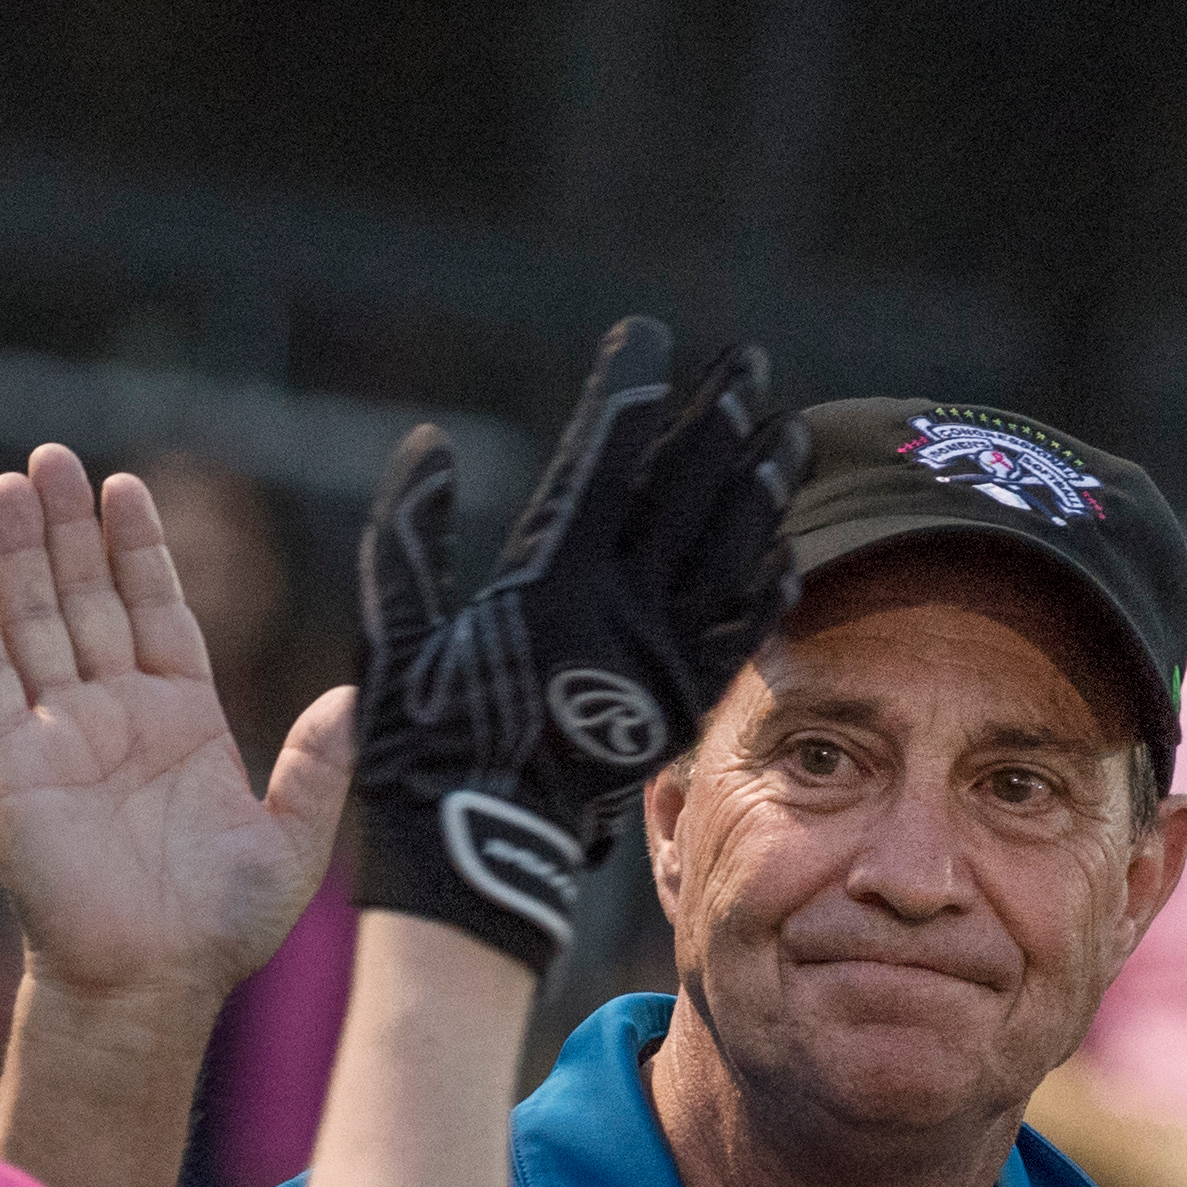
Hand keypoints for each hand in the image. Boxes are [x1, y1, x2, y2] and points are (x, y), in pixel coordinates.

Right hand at [0, 446, 349, 1012]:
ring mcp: (59, 734)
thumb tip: (354, 700)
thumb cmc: (218, 928)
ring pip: (34, 622)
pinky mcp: (12, 765)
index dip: (139, 548)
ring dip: (19, 554)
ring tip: (9, 484)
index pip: (155, 608)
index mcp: (181, 716)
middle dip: (71, 528)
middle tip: (52, 456)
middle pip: (86, 597)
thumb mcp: (292, 844)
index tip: (126, 484)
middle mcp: (115, 713)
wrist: (147, 986)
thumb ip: (320, 769)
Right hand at [347, 320, 801, 970]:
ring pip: (726, 556)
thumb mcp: (396, 635)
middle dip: (719, 421)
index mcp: (548, 583)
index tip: (652, 336)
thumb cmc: (420, 744)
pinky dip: (765, 588)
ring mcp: (656, 660)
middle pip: (683, 494)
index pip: (602, 462)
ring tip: (789, 436)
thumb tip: (427, 448)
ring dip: (760, 491)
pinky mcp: (678, 706)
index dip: (631, 392)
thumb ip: (409, 539)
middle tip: (753, 366)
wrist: (476, 850)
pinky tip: (790, 550)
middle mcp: (615, 612)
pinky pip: (737, 637)